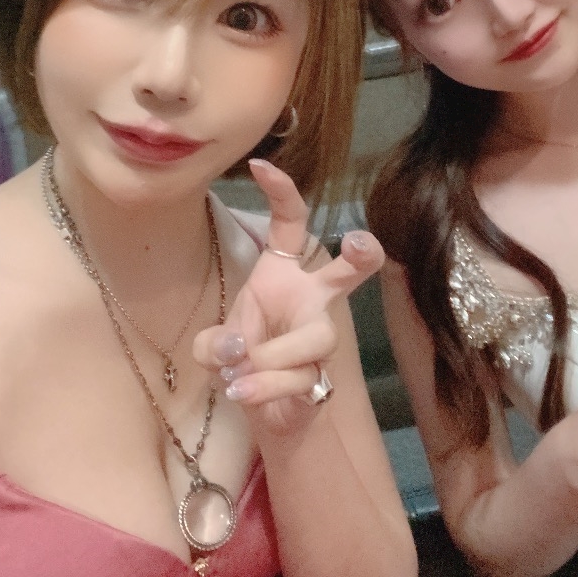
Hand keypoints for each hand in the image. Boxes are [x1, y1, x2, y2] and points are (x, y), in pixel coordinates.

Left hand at [193, 158, 382, 429]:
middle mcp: (311, 299)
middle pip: (348, 271)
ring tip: (238, 374)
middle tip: (361, 243)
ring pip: (316, 337)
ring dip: (272, 356)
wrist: (262, 410)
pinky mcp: (322, 376)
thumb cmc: (243, 359)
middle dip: (362, 255)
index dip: (281, 192)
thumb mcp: (215, 345)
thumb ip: (216, 344)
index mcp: (283, 274)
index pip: (291, 224)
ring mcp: (320, 338)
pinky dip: (265, 387)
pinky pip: (300, 376)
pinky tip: (243, 393)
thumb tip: (239, 351)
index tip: (261, 165)